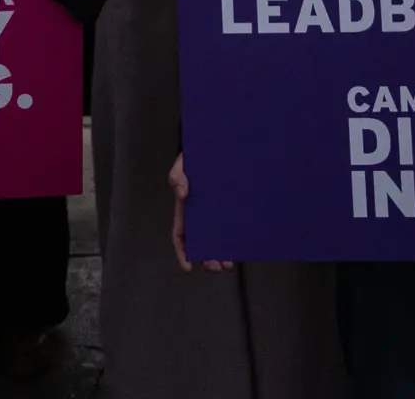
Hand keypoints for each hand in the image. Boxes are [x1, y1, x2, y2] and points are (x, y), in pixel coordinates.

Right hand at [168, 152, 227, 272]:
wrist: (215, 147)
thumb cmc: (194, 156)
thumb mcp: (182, 164)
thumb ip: (177, 177)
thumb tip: (182, 194)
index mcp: (184, 209)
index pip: (180, 236)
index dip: (182, 253)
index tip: (188, 267)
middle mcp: (198, 215)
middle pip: (199, 243)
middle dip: (206, 258)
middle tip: (216, 268)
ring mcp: (214, 213)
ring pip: (215, 239)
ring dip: (219, 254)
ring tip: (227, 265)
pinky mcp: (228, 208)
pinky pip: (229, 228)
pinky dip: (231, 240)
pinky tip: (237, 247)